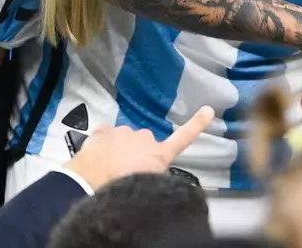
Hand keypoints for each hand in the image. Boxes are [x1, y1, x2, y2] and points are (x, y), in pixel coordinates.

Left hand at [65, 106, 214, 189]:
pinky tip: (97, 157)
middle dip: (137, 153)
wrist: (92, 185)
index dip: (197, 125)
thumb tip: (151, 171)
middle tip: (126, 172)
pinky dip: (103, 144)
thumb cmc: (123, 191)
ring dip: (119, 149)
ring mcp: (123, 132)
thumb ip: (155, 174)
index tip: (209, 109)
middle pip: (145, 144)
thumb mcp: (149, 188)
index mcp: (158, 154)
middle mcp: (144, 138)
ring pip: (124, 139)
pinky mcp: (104, 131)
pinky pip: (106, 135)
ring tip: (109, 169)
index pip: (183, 138)